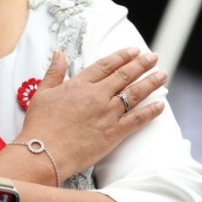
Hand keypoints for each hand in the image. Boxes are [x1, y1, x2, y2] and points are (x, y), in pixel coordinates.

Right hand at [18, 48, 166, 180]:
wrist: (44, 152)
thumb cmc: (40, 124)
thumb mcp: (42, 93)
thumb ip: (54, 72)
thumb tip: (59, 53)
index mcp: (79, 85)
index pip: (105, 65)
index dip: (121, 56)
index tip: (134, 50)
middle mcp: (97, 96)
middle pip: (124, 75)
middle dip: (141, 64)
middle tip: (153, 57)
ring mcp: (107, 114)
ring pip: (134, 94)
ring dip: (150, 83)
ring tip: (162, 74)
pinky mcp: (114, 133)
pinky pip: (137, 119)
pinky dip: (151, 111)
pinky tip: (160, 105)